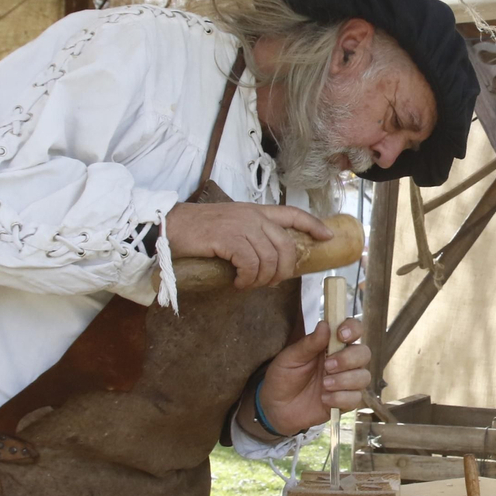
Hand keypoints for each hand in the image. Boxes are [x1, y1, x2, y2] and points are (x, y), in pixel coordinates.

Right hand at [164, 203, 331, 288]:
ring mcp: (242, 226)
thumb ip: (249, 238)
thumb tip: (265, 264)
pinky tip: (238, 283)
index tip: (328, 237)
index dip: (313, 225)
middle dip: (284, 270)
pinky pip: (251, 264)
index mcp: (256, 211)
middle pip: (286, 245)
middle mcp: (253, 216)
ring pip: (270, 259)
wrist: (167, 225)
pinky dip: (248, 278)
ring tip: (248, 284)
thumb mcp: (230, 227)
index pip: (293, 214)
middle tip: (270, 283)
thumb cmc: (196, 231)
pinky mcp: (229, 238)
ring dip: (262, 278)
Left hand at [250, 318, 370, 435]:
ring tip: (324, 385)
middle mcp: (344, 361)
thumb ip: (309, 343)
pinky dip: (340, 399)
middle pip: (364, 353)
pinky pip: (356, 399)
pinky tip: (324, 399)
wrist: (277, 407)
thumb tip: (324, 324)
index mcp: (331, 345)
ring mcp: (347, 382)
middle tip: (327, 366)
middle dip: (348, 359)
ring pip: (364, 377)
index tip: (341, 335)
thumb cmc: (283, 377)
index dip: (353, 329)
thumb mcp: (291, 358)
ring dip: (345, 380)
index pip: (354, 330)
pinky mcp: (346, 401)